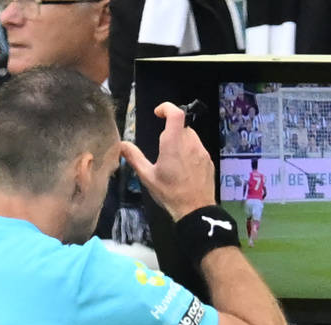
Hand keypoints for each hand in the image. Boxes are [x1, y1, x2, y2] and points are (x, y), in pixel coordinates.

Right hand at [119, 102, 215, 220]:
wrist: (195, 210)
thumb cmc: (169, 193)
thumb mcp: (148, 177)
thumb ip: (134, 157)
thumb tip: (121, 144)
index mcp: (174, 143)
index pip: (176, 113)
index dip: (167, 108)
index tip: (158, 113)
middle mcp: (190, 142)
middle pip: (182, 126)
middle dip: (171, 131)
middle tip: (163, 148)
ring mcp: (202, 151)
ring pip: (191, 137)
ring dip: (181, 142)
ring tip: (173, 161)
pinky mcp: (209, 160)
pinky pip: (198, 149)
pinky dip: (190, 152)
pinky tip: (185, 169)